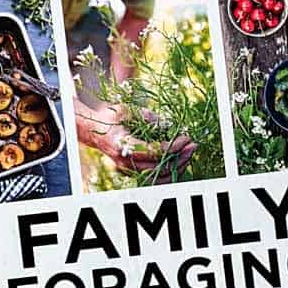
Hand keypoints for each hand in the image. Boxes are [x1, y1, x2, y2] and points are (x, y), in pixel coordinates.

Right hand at [77, 107, 195, 179]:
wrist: (94, 131)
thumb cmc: (111, 117)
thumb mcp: (127, 109)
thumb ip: (147, 116)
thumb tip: (168, 125)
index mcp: (122, 146)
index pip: (154, 152)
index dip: (173, 146)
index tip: (186, 137)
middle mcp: (125, 162)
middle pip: (159, 168)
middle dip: (179, 158)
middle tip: (193, 145)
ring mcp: (128, 169)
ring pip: (158, 177)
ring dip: (177, 167)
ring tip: (189, 154)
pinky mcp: (132, 171)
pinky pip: (154, 178)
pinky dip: (169, 172)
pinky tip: (180, 161)